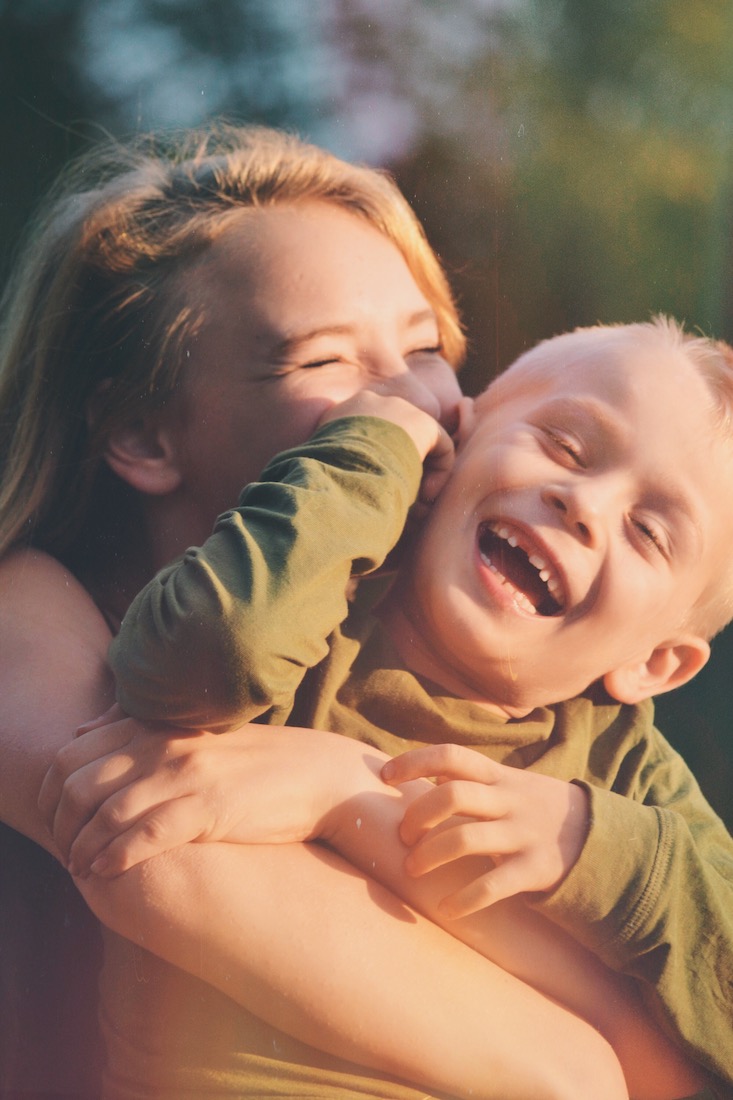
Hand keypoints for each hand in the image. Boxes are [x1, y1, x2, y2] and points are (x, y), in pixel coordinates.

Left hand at [39, 714, 388, 877]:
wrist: (318, 774)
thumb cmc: (255, 761)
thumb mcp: (196, 736)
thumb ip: (143, 731)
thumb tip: (85, 732)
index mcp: (161, 726)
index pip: (77, 750)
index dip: (52, 787)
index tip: (51, 816)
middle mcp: (168, 746)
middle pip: (81, 781)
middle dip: (60, 821)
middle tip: (61, 848)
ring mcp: (189, 776)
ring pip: (108, 812)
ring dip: (83, 846)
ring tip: (79, 867)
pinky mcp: (211, 808)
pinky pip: (148, 834)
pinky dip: (116, 856)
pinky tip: (105, 872)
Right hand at [319, 390, 454, 507]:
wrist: (344, 466)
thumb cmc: (327, 477)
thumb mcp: (324, 469)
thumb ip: (335, 469)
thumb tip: (335, 494)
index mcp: (340, 415)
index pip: (365, 435)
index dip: (373, 465)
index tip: (373, 491)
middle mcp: (371, 404)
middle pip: (394, 437)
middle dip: (400, 470)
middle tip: (401, 503)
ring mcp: (399, 409)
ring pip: (418, 443)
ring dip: (421, 475)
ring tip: (416, 507)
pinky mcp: (423, 421)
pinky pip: (440, 446)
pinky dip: (438, 472)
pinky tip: (425, 496)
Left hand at [382, 744, 589, 916]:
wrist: (600, 837)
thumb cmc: (537, 809)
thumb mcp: (510, 784)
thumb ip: (472, 779)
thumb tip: (421, 773)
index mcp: (500, 776)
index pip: (452, 755)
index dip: (414, 761)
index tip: (384, 775)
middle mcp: (510, 800)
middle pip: (453, 794)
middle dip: (418, 814)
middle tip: (402, 835)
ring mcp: (523, 834)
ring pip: (466, 839)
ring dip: (430, 855)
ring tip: (412, 870)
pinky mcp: (536, 869)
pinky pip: (494, 885)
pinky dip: (465, 899)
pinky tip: (446, 909)